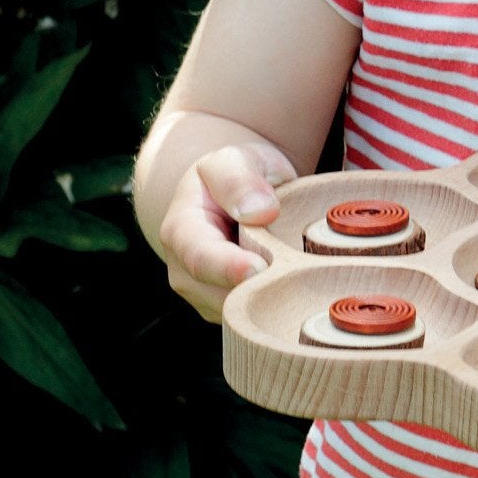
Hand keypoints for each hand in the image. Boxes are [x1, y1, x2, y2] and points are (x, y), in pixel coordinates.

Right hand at [157, 143, 294, 321]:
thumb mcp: (234, 159)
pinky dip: (273, 303)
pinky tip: (292, 281)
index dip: (228, 267)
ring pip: (238, 312)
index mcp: (180, 230)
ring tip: (295, 266)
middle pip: (220, 294)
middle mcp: (184, 271)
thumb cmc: (234, 173)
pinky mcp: (228, 310)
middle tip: (297, 270)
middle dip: (257, 286)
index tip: (260, 268)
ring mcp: (204, 295)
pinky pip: (252, 317)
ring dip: (268, 296)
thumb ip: (240, 180)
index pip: (199, 257)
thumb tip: (260, 212)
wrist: (235, 195)